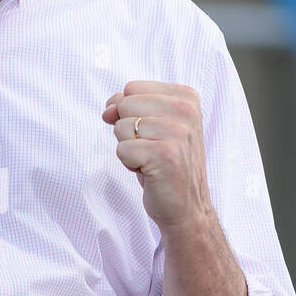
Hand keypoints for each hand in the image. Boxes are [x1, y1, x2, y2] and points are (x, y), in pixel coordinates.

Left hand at [102, 80, 212, 232]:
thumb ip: (129, 107)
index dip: (131, 113)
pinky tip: (150, 172)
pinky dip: (129, 164)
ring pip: (121, 128)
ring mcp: (177, 132)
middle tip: (152, 150)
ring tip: (152, 161)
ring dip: (130, 149)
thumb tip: (108, 107)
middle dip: (128, 131)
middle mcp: (185, 110)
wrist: (187, 207)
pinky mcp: (164, 154)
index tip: (153, 133)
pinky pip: (121, 150)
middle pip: (124, 105)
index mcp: (186, 97)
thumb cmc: (167, 164)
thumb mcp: (153, 126)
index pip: (131, 88)